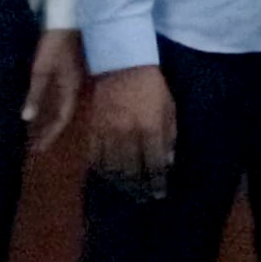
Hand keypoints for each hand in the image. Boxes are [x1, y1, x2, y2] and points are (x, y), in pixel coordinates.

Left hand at [23, 29, 86, 155]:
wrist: (70, 25)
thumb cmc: (55, 47)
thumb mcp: (41, 70)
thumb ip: (35, 94)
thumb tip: (26, 118)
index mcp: (69, 91)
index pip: (60, 120)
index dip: (49, 135)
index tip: (37, 150)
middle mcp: (73, 90)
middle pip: (61, 117)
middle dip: (48, 133)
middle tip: (34, 147)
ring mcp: (72, 83)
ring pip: (61, 109)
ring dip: (49, 122)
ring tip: (36, 134)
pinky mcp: (69, 76)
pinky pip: (60, 99)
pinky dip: (51, 109)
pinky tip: (43, 112)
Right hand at [82, 67, 173, 198]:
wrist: (121, 64)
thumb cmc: (151, 86)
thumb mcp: (169, 108)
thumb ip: (169, 134)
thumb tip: (168, 161)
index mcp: (151, 129)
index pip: (154, 164)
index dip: (156, 182)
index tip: (158, 194)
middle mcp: (128, 134)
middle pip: (131, 170)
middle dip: (137, 187)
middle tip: (141, 197)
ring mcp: (106, 132)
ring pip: (111, 166)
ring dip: (119, 182)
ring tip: (126, 191)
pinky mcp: (91, 128)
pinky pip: (93, 156)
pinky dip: (100, 169)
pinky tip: (106, 176)